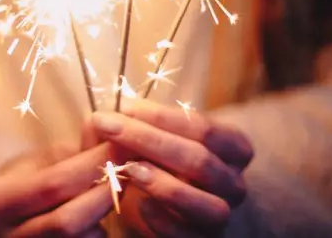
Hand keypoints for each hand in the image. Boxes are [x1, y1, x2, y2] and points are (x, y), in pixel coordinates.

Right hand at [0, 143, 123, 236]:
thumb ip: (70, 155)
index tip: (122, 143)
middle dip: (105, 192)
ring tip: (118, 186)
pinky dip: (98, 231)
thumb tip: (112, 139)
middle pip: (68, 220)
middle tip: (130, 167)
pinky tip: (100, 213)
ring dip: (105, 214)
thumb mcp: (34, 163)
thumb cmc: (19, 184)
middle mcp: (7, 236)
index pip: (54, 183)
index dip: (93, 164)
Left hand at [90, 100, 253, 236]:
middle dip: (150, 141)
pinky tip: (138, 204)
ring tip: (128, 168)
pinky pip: (186, 235)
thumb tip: (98, 120)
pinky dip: (162, 220)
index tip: (123, 107)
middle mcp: (233, 183)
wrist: (165, 206)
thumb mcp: (148, 137)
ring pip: (208, 206)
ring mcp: (220, 216)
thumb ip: (127, 125)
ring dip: (165, 185)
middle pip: (200, 160)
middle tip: (109, 127)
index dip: (161, 117)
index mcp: (231, 147)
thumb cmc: (157, 160)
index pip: (203, 128)